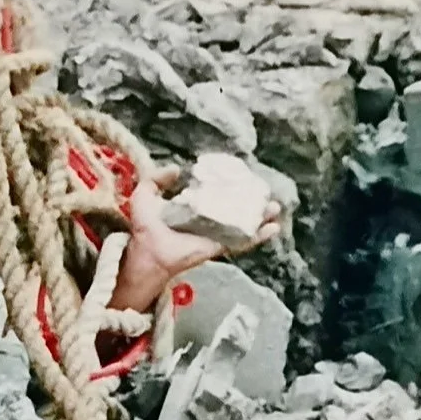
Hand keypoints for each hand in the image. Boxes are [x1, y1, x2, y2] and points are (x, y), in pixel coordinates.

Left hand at [112, 173, 281, 313]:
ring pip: (244, 223)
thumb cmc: (145, 225)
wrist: (149, 250)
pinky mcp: (220, 245)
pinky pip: (243, 241)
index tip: (241, 177)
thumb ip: (157, 178)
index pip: (213, 194)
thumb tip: (178, 169)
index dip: (227, 185)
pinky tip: (274, 227)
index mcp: (191, 208)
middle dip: (250, 200)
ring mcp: (215, 233)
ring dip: (261, 215)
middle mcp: (206, 220)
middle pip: (234, 208)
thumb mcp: (145, 193)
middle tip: (264, 190)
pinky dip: (260, 235)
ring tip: (275, 206)